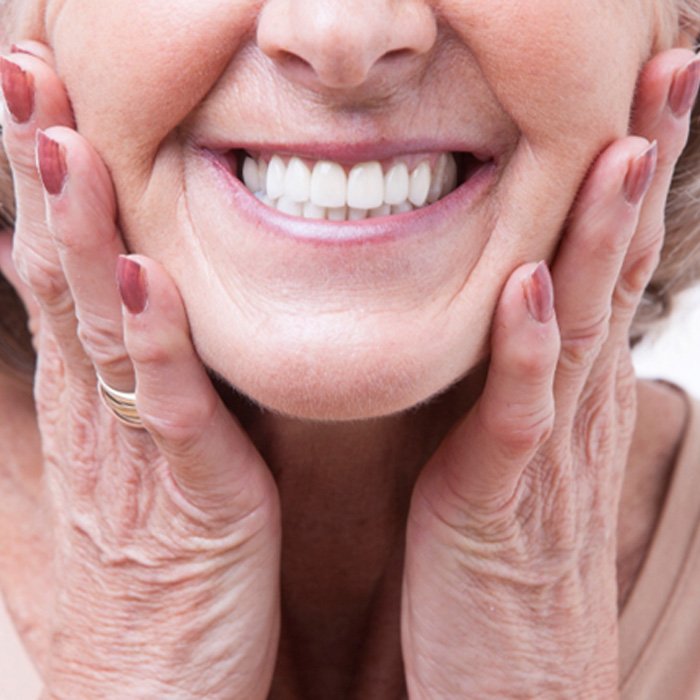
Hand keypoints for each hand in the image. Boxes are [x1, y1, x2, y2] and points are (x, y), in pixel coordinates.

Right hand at [0, 43, 279, 698]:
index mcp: (86, 402)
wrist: (150, 696)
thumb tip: (117, 323)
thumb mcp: (122, 476)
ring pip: (96, 322)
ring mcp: (131, 451)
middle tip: (25, 74)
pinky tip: (142, 278)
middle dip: (41, 174)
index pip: (52, 273)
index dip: (41, 188)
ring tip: (61, 141)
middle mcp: (93, 412)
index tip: (36, 106)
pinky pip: (166, 404)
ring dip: (78, 231)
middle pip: (57, 273)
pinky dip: (152, 339)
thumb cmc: (144, 584)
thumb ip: (122, 397)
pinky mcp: (186, 494)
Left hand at [401, 48, 698, 698]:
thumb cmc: (502, 562)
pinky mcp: (501, 500)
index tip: (640, 97)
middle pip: (612, 270)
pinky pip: (517, 413)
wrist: (514, 680)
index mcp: (565, 391)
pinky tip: (532, 285)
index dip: (626, 181)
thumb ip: (515, 382)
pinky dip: (526, 348)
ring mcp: (544, 452)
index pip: (603, 264)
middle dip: (643, 169)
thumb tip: (513, 312)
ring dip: (602, 235)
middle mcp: (570, 407)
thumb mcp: (512, 451)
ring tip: (624, 144)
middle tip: (670, 70)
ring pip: (580, 324)